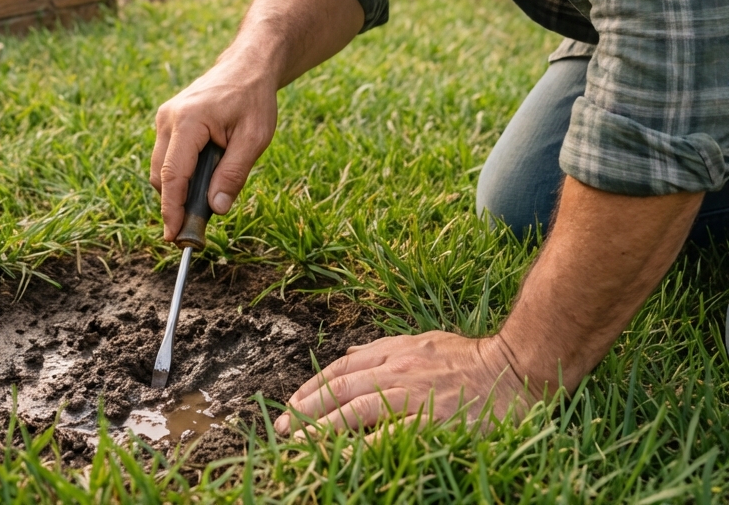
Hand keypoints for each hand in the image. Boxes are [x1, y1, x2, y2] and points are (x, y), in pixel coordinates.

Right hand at [151, 56, 277, 240]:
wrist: (247, 66)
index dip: (172, 209)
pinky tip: (205, 174)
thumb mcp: (254, 139)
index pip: (172, 175)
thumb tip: (215, 208)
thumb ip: (233, 174)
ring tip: (209, 194)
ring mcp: (164, 118)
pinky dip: (180, 173)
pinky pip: (167, 156)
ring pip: (161, 168)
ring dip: (179, 188)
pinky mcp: (167, 121)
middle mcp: (168, 118)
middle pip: (161, 175)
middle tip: (197, 227)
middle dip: (174, 203)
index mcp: (188, 120)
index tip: (175, 236)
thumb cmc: (253, 99)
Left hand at [273, 332, 524, 434]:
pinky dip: (357, 447)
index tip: (294, 403)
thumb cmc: (472, 359)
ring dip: (320, 426)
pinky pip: (384, 437)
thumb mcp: (425, 341)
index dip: (313, 385)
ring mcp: (411, 394)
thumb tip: (351, 354)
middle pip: (340, 388)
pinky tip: (337, 457)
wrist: (515, 370)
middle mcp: (397, 368)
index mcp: (395, 351)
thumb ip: (387, 348)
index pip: (342, 367)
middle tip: (283, 427)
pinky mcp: (429, 420)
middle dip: (307, 407)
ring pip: (353, 410)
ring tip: (297, 442)